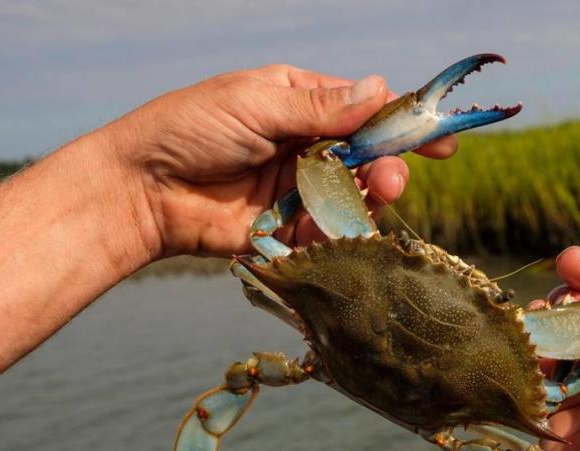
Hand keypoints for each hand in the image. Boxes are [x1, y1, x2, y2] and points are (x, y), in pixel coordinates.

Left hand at [101, 65, 456, 259]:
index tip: (439, 141)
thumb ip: (321, 108)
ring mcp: (296, 187)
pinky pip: (325, 232)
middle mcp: (303, 144)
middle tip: (389, 179)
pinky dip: (335, 234)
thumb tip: (381, 89)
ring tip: (364, 203)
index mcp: (298, 101)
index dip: (402, 124)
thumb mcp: (257, 105)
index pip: (362, 110)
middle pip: (365, 158)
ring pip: (351, 198)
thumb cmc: (189, 130)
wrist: (140, 190)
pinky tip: (329, 232)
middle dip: (385, 168)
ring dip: (364, 202)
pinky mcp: (285, 228)